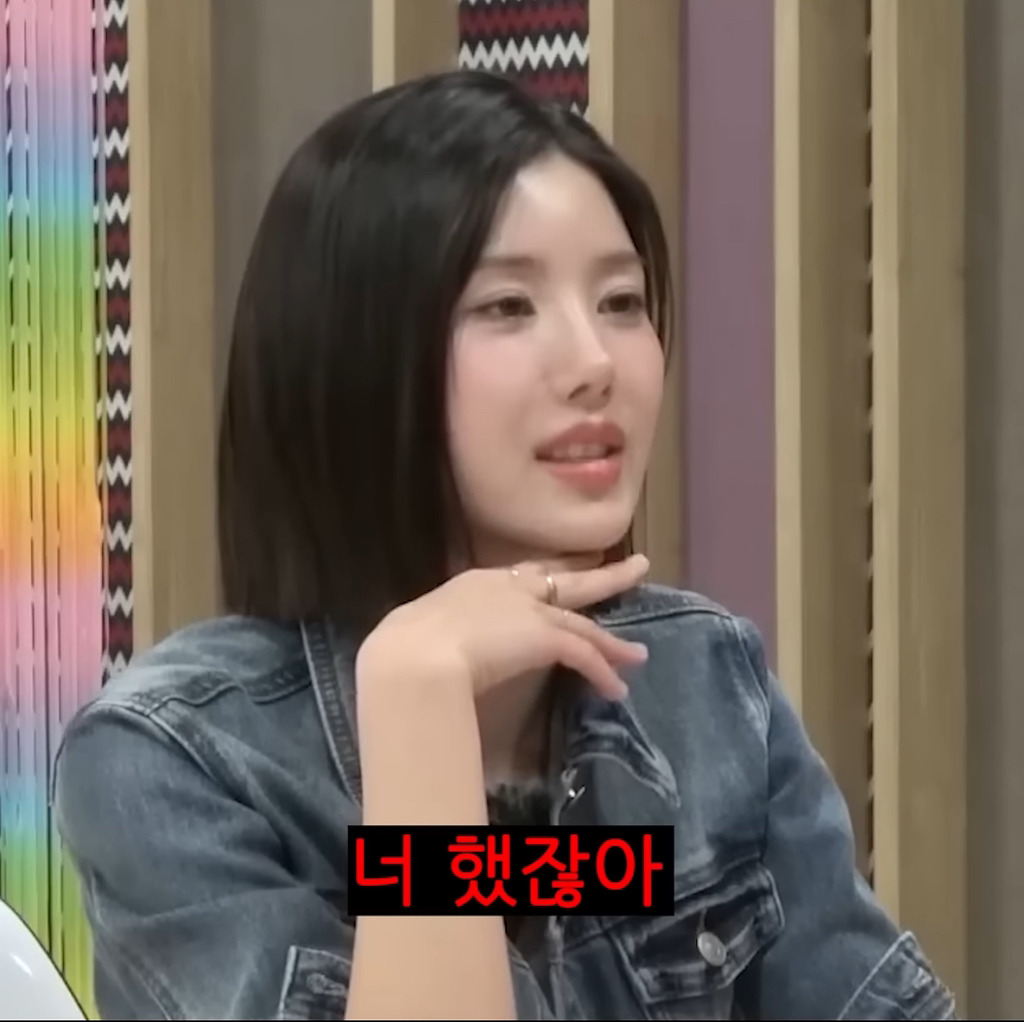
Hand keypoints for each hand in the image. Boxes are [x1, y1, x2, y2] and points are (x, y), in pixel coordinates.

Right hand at [356, 554, 650, 701]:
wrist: (413, 654)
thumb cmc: (404, 646)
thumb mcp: (420, 631)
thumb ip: (438, 636)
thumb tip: (430, 654)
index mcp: (476, 584)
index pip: (523, 577)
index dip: (548, 578)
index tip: (565, 575)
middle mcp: (508, 589)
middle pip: (567, 579)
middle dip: (603, 576)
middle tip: (636, 567)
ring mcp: (529, 611)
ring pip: (584, 621)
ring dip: (613, 642)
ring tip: (638, 655)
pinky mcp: (545, 637)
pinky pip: (584, 655)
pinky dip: (603, 672)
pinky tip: (616, 689)